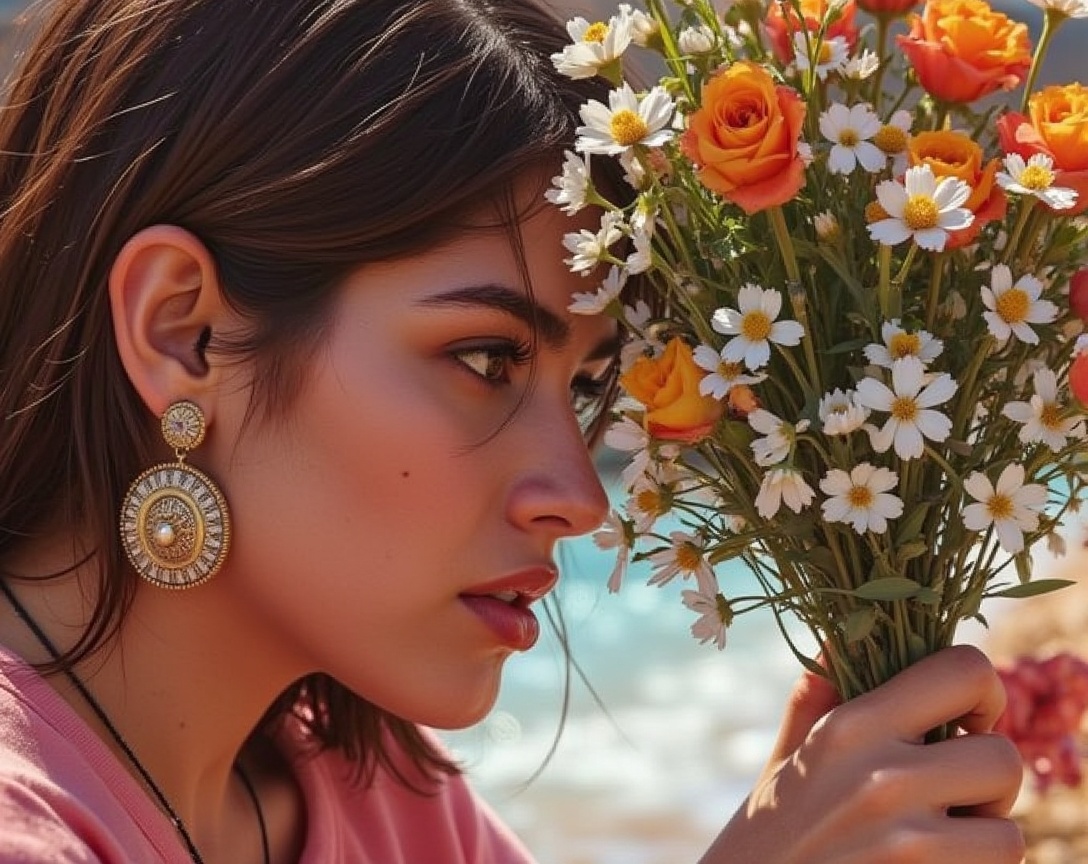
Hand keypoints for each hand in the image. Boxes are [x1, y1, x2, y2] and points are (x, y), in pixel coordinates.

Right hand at [700, 645, 1024, 863]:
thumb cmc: (769, 835)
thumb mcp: (786, 758)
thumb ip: (817, 695)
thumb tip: (839, 635)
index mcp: (849, 726)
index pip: (963, 671)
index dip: (982, 692)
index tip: (965, 720)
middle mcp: (882, 776)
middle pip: (1002, 755)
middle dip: (987, 778)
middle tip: (954, 792)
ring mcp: (906, 839)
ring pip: (1008, 828)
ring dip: (986, 835)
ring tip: (943, 836)